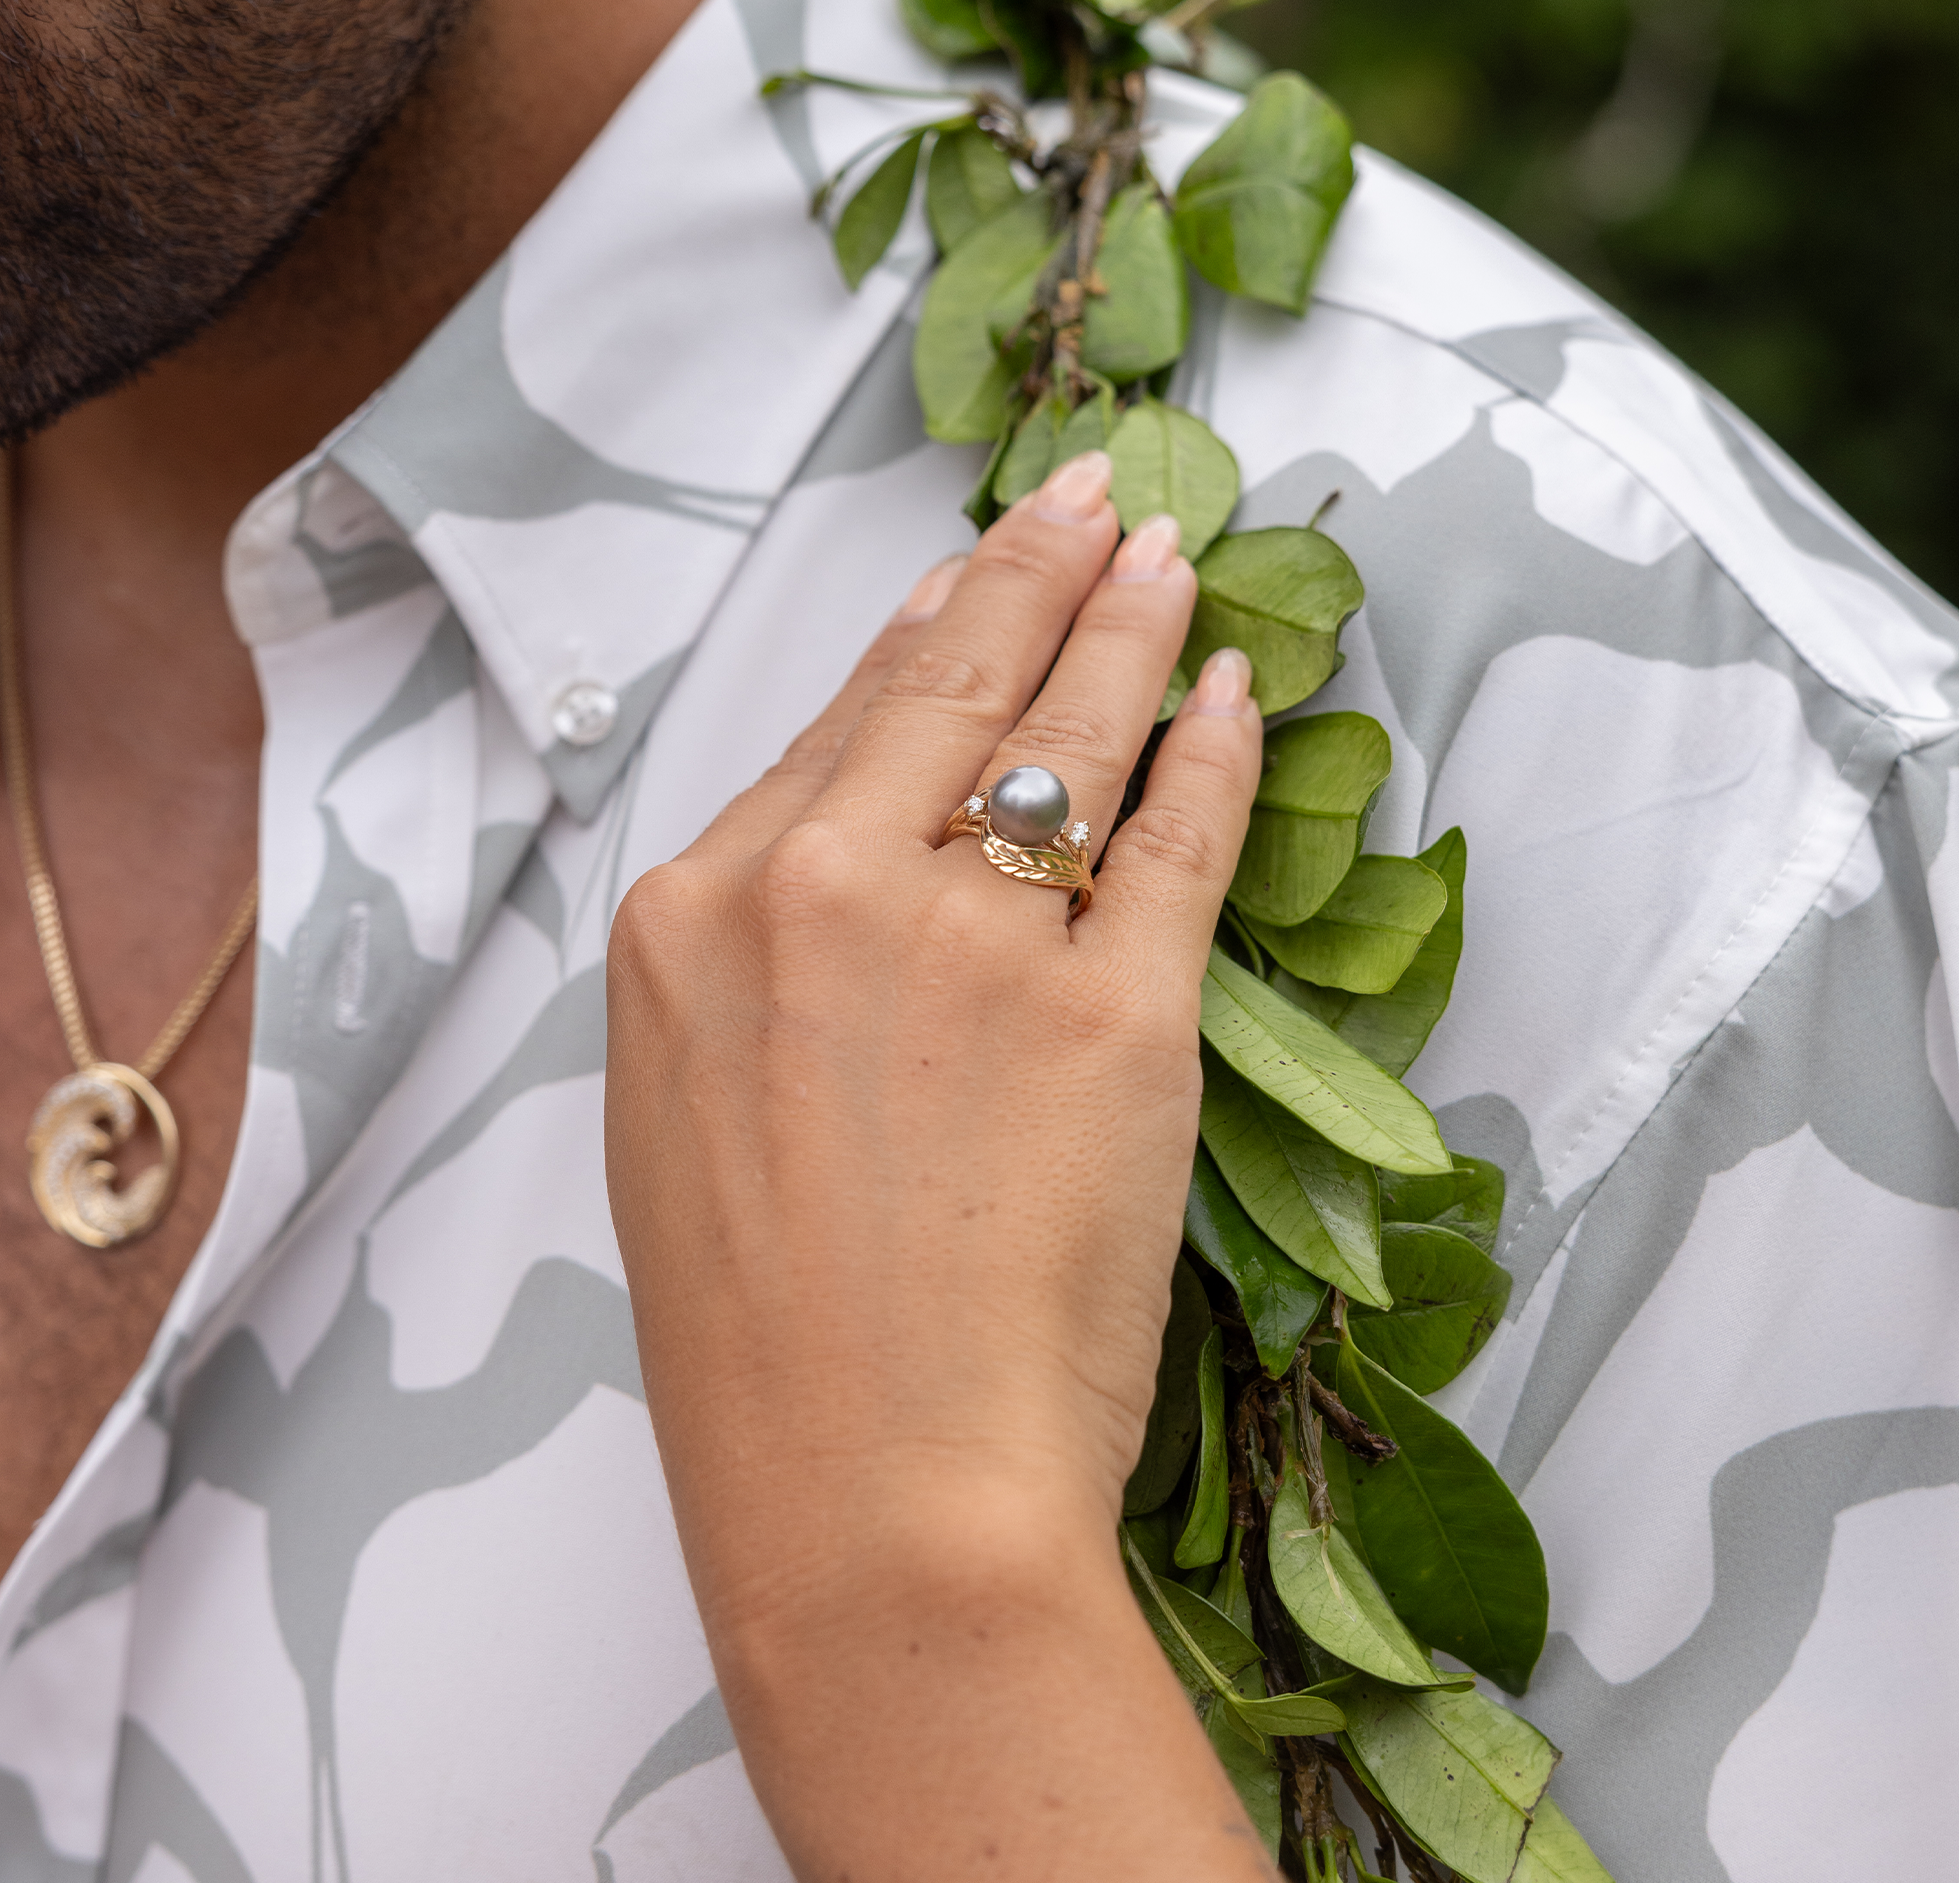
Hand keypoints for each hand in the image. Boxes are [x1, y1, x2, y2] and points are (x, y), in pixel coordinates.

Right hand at [606, 450, 1270, 1879]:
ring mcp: (971, 943)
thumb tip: (859, 834)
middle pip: (953, 683)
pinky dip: (1217, 754)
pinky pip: (1179, 838)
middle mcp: (818, 890)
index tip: (976, 568)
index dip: (924, 631)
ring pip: (1068, 729)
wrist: (864, 1500)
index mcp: (693, 916)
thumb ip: (764, 962)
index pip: (837, 727)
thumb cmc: (766, 1344)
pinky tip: (1233, 693)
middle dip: (1034, 566)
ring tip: (1168, 551)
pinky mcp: (1115, 1012)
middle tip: (1089, 491)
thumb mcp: (696, 1114)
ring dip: (1127, 621)